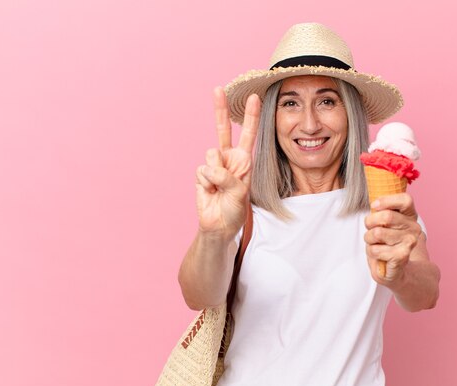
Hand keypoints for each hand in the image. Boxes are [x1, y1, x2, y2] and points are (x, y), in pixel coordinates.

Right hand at [195, 87, 260, 239]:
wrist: (219, 225)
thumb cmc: (235, 209)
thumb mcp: (240, 193)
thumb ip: (228, 177)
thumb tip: (209, 167)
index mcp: (244, 160)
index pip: (249, 134)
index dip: (251, 116)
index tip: (255, 97)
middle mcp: (229, 158)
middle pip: (223, 129)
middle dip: (220, 109)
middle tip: (218, 89)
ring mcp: (214, 164)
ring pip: (212, 154)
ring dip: (217, 173)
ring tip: (220, 188)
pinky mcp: (201, 173)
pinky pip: (202, 170)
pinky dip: (207, 183)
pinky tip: (210, 192)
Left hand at [364, 193, 423, 283]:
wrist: (398, 273)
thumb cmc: (387, 246)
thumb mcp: (384, 225)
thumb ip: (382, 213)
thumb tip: (375, 204)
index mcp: (410, 216)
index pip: (405, 200)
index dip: (387, 200)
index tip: (374, 206)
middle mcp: (413, 227)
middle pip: (386, 216)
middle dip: (370, 222)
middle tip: (370, 230)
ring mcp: (409, 242)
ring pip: (377, 233)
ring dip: (369, 240)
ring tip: (375, 245)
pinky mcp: (402, 255)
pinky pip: (375, 249)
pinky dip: (371, 252)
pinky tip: (380, 256)